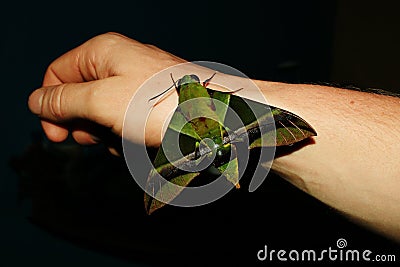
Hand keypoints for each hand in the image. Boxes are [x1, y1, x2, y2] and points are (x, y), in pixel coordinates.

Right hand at [28, 32, 184, 152]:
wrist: (215, 117)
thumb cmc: (163, 104)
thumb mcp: (102, 102)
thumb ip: (64, 100)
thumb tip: (37, 101)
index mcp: (102, 52)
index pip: (57, 74)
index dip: (50, 105)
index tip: (56, 135)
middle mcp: (119, 62)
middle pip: (78, 93)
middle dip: (80, 121)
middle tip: (91, 139)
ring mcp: (137, 81)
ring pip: (101, 109)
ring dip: (102, 130)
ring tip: (120, 139)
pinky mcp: (150, 100)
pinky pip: (123, 116)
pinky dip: (122, 132)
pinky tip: (134, 141)